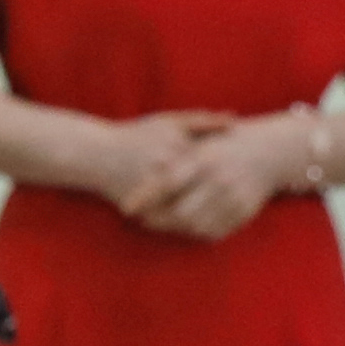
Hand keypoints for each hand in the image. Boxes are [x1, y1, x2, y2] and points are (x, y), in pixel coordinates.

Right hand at [88, 109, 231, 228]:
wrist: (96, 156)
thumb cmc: (135, 135)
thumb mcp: (169, 122)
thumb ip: (203, 121)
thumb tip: (235, 120)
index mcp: (177, 151)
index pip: (216, 164)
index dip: (234, 168)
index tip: (248, 171)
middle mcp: (168, 173)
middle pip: (208, 190)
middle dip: (227, 195)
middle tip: (245, 198)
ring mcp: (157, 194)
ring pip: (192, 211)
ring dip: (210, 215)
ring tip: (228, 215)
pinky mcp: (145, 210)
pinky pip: (173, 223)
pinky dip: (187, 226)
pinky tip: (202, 225)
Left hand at [135, 113, 310, 247]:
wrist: (270, 152)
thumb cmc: (224, 145)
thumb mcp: (200, 142)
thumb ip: (174, 156)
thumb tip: (147, 167)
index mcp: (205, 158)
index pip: (168, 182)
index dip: (145, 197)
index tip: (127, 208)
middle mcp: (219, 179)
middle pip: (181, 210)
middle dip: (158, 219)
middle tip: (143, 220)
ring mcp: (234, 197)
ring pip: (196, 225)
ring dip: (175, 229)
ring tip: (160, 224)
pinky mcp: (244, 212)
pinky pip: (214, 231)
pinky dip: (196, 232)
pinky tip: (185, 227)